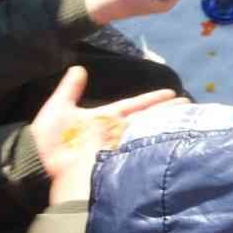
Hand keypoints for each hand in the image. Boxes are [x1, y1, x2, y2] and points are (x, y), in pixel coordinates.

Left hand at [30, 67, 180, 203]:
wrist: (42, 164)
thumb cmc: (50, 139)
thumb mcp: (58, 108)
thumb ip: (69, 89)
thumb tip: (79, 68)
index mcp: (106, 117)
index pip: (134, 105)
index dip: (152, 99)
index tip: (172, 94)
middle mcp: (116, 131)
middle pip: (147, 119)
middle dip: (167, 113)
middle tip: (190, 108)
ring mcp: (117, 147)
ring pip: (146, 134)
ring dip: (165, 128)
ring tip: (186, 123)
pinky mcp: (116, 162)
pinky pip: (137, 154)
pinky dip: (151, 149)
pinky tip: (167, 146)